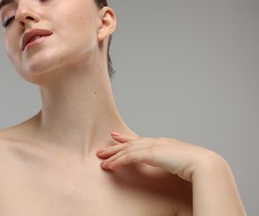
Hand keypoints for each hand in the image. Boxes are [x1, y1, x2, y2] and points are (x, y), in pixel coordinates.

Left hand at [96, 132, 220, 181]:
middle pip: (131, 142)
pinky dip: (118, 161)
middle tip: (103, 148)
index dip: (128, 139)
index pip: (141, 140)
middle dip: (115, 145)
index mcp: (165, 143)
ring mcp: (154, 146)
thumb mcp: (183, 163)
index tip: (117, 137)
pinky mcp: (151, 153)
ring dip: (113, 155)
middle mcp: (158, 142)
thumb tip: (172, 168)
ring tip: (101, 159)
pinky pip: (129, 157)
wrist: (205, 164)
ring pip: (127, 149)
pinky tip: (110, 166)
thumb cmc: (198, 167)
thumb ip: (174, 163)